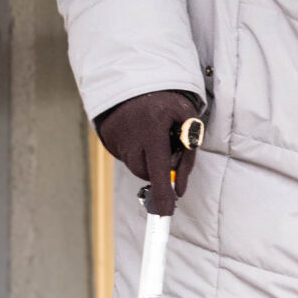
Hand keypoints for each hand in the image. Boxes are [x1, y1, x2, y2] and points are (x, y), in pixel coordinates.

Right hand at [95, 90, 202, 214]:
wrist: (135, 84)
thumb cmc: (167, 103)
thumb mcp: (187, 118)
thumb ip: (189, 153)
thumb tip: (180, 189)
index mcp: (154, 126)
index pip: (159, 167)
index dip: (163, 192)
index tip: (165, 212)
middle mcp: (132, 134)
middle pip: (146, 172)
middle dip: (159, 170)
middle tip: (167, 150)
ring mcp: (117, 138)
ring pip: (136, 169)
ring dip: (148, 163)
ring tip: (154, 140)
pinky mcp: (108, 140)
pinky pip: (126, 158)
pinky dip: (137, 154)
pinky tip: (141, 137)